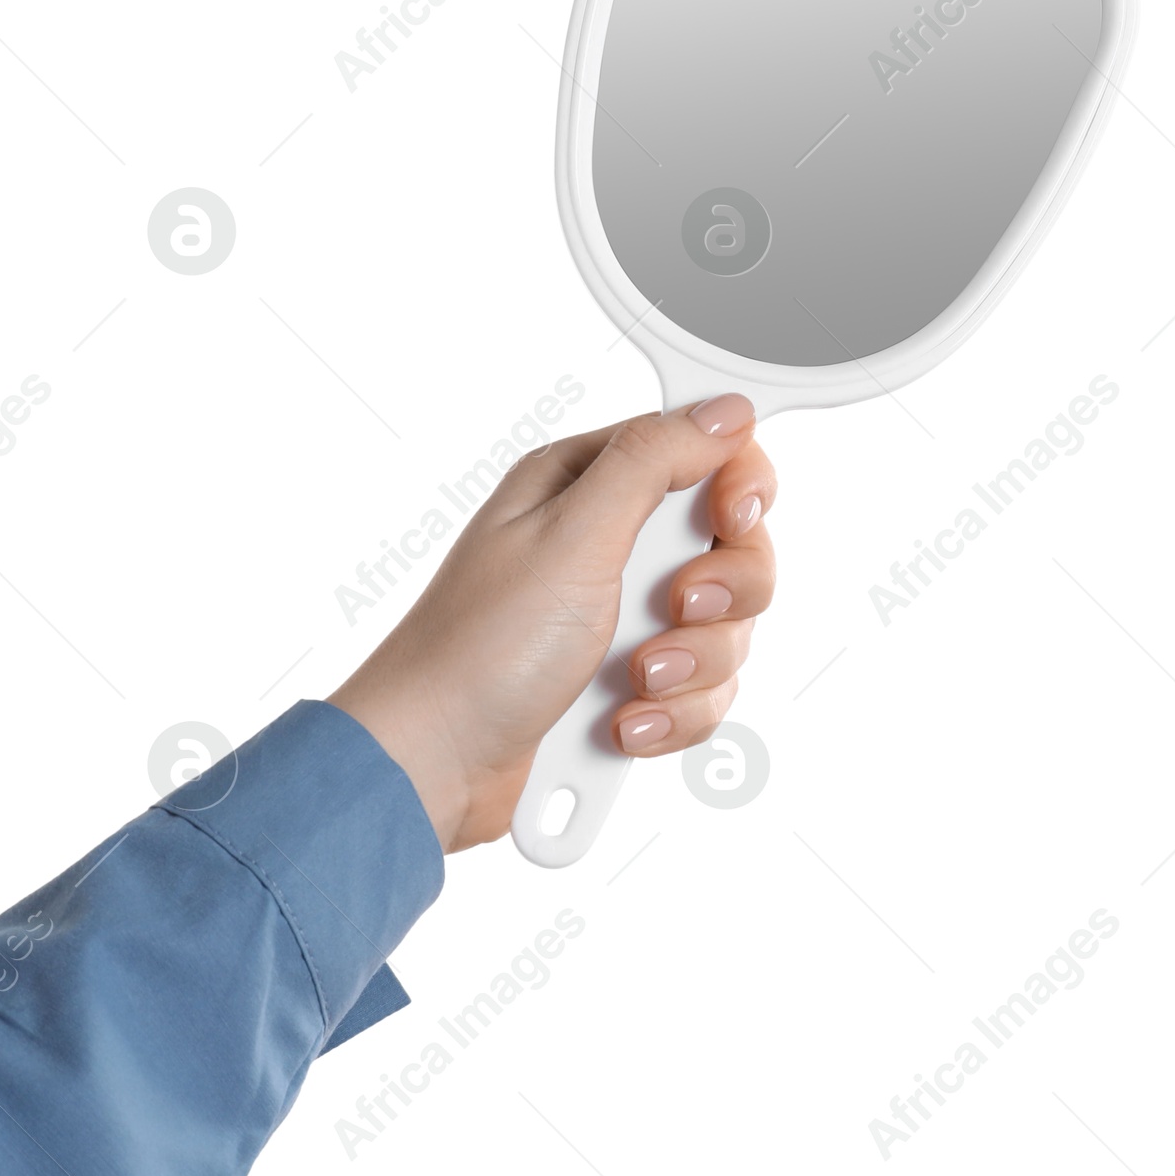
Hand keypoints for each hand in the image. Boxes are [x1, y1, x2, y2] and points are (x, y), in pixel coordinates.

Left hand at [329, 394, 776, 851]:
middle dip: (718, 594)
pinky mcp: (629, 683)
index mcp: (586, 487)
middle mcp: (607, 545)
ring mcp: (620, 617)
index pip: (705, 455)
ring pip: (726, 629)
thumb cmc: (478, 648)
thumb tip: (722, 412)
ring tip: (631, 682)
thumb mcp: (570, 535)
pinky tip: (621, 723)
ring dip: (690, 666)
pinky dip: (672, 714)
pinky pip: (703, 693)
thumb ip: (651, 463)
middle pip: (732, 547)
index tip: (730, 521)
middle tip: (672, 609)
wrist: (437, 764)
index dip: (738, 487)